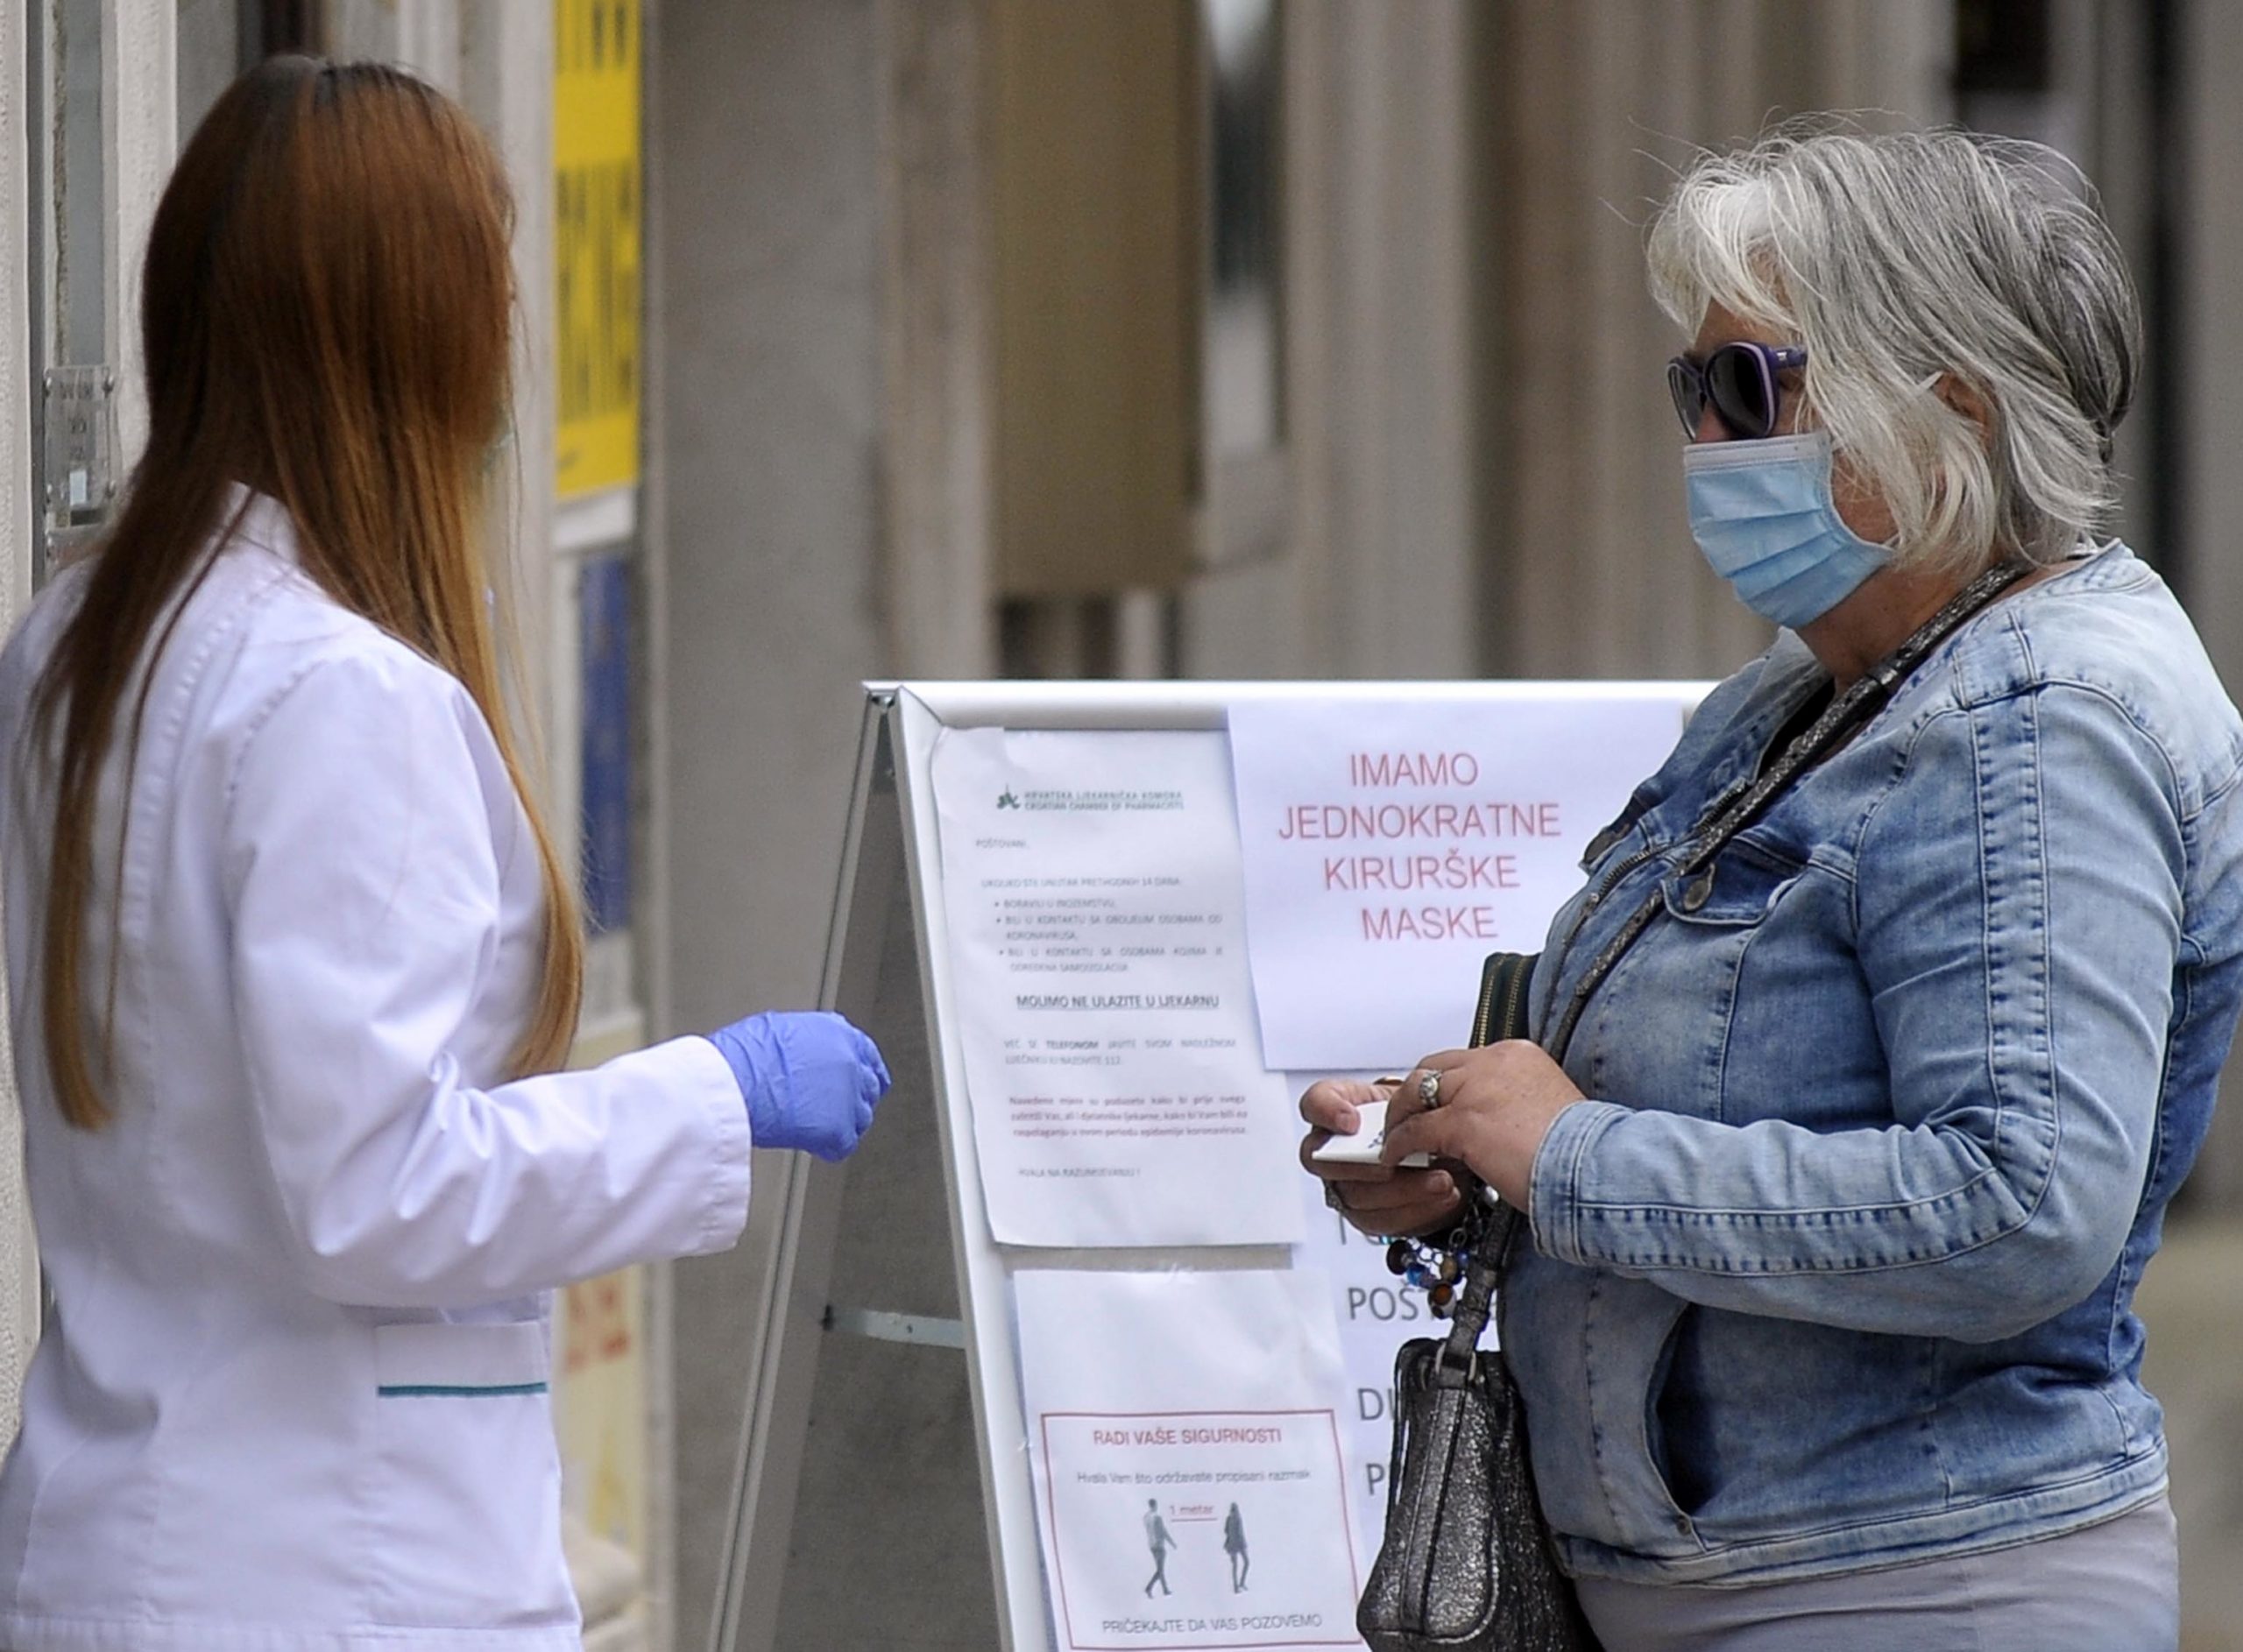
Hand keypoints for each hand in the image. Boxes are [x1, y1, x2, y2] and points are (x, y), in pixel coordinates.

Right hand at [705, 1011, 891, 1161]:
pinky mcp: (838, 1128)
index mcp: (837, 1032)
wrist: (731, 1082)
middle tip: (836, 1109)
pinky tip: (813, 1145)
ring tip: (817, 1128)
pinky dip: (829, 1148)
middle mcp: (850, 1062)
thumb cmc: (740, 1056)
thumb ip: (804, 1039)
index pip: (868, 1054)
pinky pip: (844, 1145)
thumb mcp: (777, 1028)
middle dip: (854, 1099)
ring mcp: (847, 1096)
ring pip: (861, 1118)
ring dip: (842, 1125)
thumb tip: (801, 1051)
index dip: (865, 1072)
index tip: (866, 1082)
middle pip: (869, 1088)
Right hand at [1298, 1077, 1463, 1238]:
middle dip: (1362, 1166)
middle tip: (1393, 1163)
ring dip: (1402, 1191)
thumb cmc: (1422, 1120)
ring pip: (1356, 1197)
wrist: (1446, 1155)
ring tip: (1441, 1180)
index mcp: (1342, 1110)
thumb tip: (1417, 1105)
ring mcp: (1346, 1185)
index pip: (1314, 1104)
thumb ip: (1409, 1100)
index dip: (1326, 1113)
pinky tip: (1442, 1197)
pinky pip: (1381, 1221)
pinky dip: (1415, 1211)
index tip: (1351, 1122)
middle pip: (1324, 1162)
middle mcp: (1334, 1150)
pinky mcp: (1368, 1216)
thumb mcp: (1418, 1098)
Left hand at [1380, 1042, 1584, 1209]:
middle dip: (1412, 1094)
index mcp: (1518, 1055)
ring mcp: (1476, 1089)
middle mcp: (1494, 1062)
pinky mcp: (1464, 1122)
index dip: (1442, 1084)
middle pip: (1433, 1068)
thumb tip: (1494, 1123)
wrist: (1596, 1168)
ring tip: (1394, 1139)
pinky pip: (1416, 1131)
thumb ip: (1515, 1104)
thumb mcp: (1549, 1108)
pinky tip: (1398, 1158)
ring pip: (1417, 1092)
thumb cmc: (1584, 1151)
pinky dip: (1400, 1145)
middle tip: (1402, 1118)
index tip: (1432, 1103)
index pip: (1463, 1061)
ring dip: (1399, 1117)